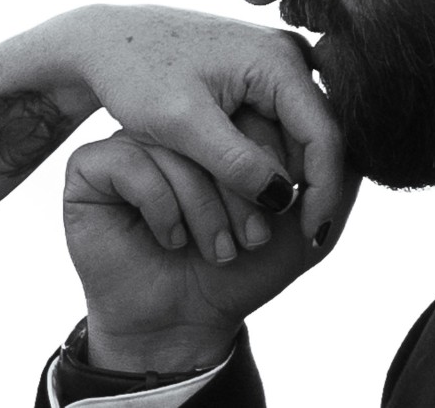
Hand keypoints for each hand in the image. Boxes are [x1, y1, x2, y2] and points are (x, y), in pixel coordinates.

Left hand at [52, 4, 342, 239]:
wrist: (101, 42)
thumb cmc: (133, 74)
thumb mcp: (180, 124)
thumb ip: (233, 161)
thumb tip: (283, 198)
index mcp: (276, 60)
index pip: (324, 134)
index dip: (324, 190)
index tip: (313, 236)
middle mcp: (285, 55)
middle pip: (315, 136)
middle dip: (305, 188)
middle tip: (294, 239)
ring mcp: (271, 65)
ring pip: (294, 135)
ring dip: (283, 179)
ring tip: (265, 224)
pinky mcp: (254, 77)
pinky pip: (274, 127)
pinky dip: (265, 163)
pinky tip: (251, 197)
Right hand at [63, 109, 360, 371]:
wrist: (182, 320)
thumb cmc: (241, 272)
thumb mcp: (303, 226)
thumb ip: (334, 176)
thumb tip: (343, 124)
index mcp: (224, 128)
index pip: (257, 115)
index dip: (277, 163)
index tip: (285, 212)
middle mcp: (176, 127)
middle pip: (215, 127)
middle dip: (243, 193)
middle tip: (249, 239)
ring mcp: (131, 142)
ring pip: (174, 146)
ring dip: (205, 209)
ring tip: (214, 249)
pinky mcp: (92, 165)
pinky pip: (129, 161)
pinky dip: (160, 206)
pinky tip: (169, 237)